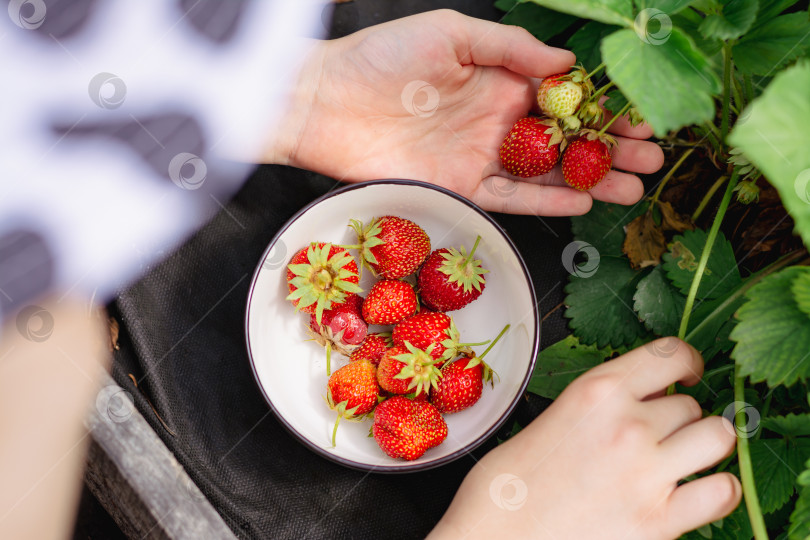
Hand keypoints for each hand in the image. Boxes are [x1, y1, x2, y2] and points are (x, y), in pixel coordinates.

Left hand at [266, 9, 662, 215]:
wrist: (325, 102)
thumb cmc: (381, 58)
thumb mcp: (450, 32)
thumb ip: (510, 48)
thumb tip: (567, 63)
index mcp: (499, 79)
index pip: (564, 96)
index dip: (604, 106)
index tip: (641, 114)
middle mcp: (497, 121)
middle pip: (565, 139)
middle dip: (611, 148)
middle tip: (652, 158)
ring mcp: (480, 157)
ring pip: (547, 173)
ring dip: (592, 179)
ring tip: (635, 186)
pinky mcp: (459, 188)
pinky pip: (511, 198)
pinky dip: (545, 201)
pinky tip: (582, 201)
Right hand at [428, 338, 740, 539]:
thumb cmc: (505, 489)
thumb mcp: (545, 422)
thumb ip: (594, 409)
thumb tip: (631, 407)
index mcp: (595, 392)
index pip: (670, 355)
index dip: (689, 363)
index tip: (689, 376)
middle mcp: (628, 425)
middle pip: (690, 404)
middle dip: (679, 419)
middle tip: (661, 437)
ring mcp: (648, 473)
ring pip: (716, 437)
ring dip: (705, 446)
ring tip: (687, 459)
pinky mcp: (660, 521)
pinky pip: (722, 492)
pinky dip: (718, 490)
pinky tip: (699, 494)